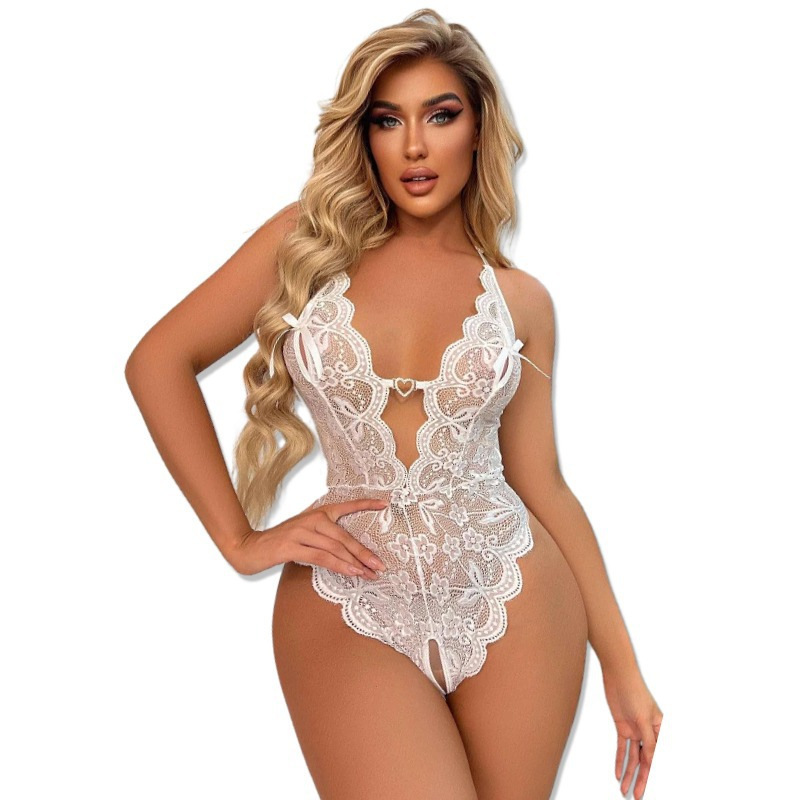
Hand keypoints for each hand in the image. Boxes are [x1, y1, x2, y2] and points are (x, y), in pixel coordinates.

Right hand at [232, 497, 389, 577]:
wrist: (251, 547)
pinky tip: (351, 573)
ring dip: (355, 563)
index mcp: (318, 512)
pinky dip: (339, 565)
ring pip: (336, 548)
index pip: (347, 505)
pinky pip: (322, 557)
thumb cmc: (282, 543)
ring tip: (370, 574)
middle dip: (365, 553)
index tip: (385, 504)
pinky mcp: (293, 546)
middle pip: (345, 536)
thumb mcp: (306, 534)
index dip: (366, 504)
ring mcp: (302, 531)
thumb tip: (351, 554)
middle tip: (381, 566)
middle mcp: (313, 519)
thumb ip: (326, 538)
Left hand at [602, 665, 662, 798]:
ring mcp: (635, 731)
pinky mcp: (622, 728)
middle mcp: (649, 732)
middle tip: (637, 796)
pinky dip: (620, 761)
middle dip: (641, 780)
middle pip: (646, 761)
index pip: (658, 757)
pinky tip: (618, 774)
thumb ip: (649, 740)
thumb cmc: (635, 691)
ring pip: (633, 758)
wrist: (618, 675)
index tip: (653, 789)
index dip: (655, 773)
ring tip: (625, 790)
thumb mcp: (644, 718)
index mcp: (660, 730)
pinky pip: (622, 749)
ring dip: (629, 774)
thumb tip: (653, 760)